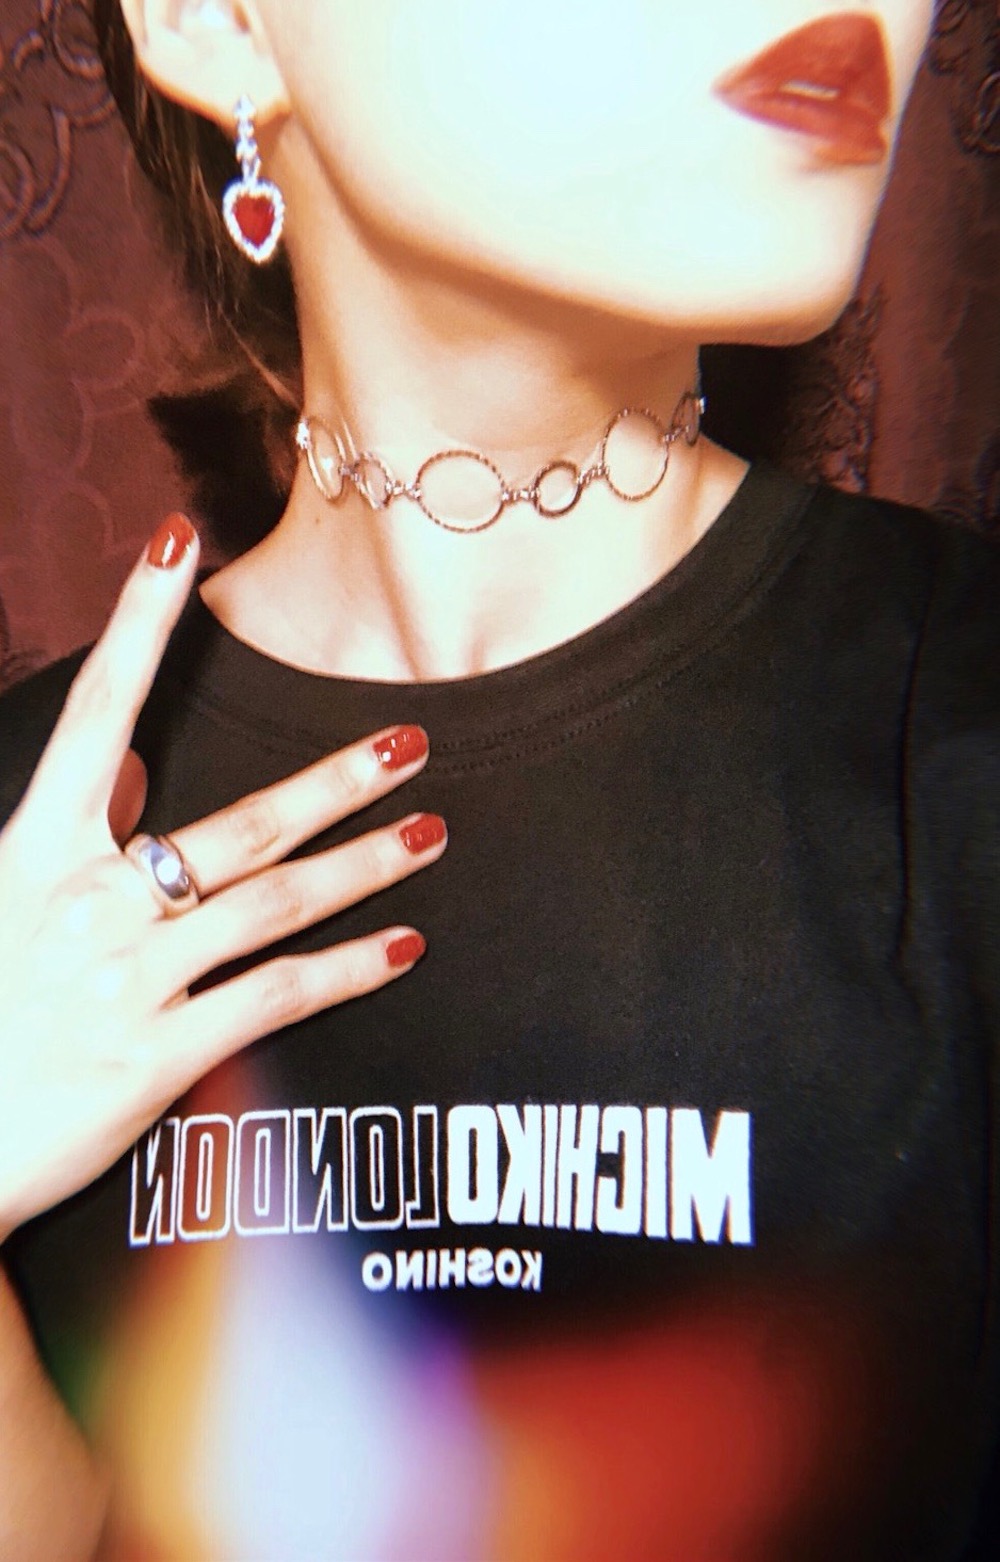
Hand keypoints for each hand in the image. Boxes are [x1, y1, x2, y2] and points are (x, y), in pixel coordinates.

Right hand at [0, 516, 445, 1240]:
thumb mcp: (2, 900)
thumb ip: (73, 831)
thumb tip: (134, 773)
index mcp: (34, 851)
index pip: (97, 713)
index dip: (138, 620)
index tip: (178, 538)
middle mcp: (88, 903)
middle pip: (239, 824)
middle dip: (334, 781)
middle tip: (411, 742)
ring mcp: (127, 981)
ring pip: (275, 904)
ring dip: (364, 865)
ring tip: (433, 833)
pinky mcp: (156, 1056)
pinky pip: (274, 996)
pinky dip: (347, 971)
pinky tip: (404, 948)